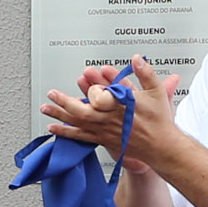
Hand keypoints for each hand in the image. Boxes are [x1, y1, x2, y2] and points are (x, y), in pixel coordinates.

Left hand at [42, 56, 179, 164]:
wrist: (161, 147)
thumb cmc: (159, 121)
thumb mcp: (157, 92)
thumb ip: (146, 73)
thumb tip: (136, 59)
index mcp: (121, 106)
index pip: (100, 95)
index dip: (93, 87)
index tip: (88, 75)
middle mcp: (110, 120)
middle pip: (82, 111)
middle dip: (65, 101)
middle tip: (52, 93)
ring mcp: (105, 131)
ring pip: (78, 123)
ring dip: (60, 115)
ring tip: (46, 108)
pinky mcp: (103, 140)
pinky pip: (80, 137)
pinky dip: (66, 132)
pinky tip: (54, 128)